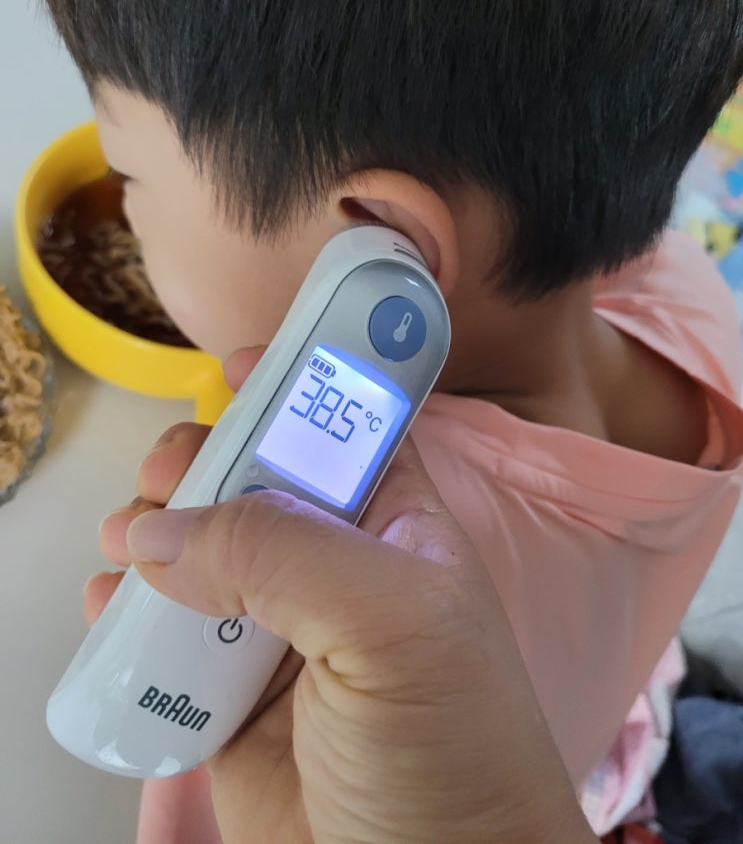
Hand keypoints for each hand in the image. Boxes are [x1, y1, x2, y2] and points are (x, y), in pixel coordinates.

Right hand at [92, 350, 597, 843]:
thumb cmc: (447, 748)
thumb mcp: (391, 626)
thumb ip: (285, 556)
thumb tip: (163, 530)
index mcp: (394, 526)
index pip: (344, 431)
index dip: (298, 388)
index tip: (241, 362)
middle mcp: (334, 567)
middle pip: (251, 480)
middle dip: (203, 460)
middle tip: (168, 470)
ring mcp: (277, 630)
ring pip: (199, 549)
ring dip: (152, 528)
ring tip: (127, 535)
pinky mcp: (228, 696)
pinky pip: (164, 632)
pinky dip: (125, 608)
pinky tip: (108, 601)